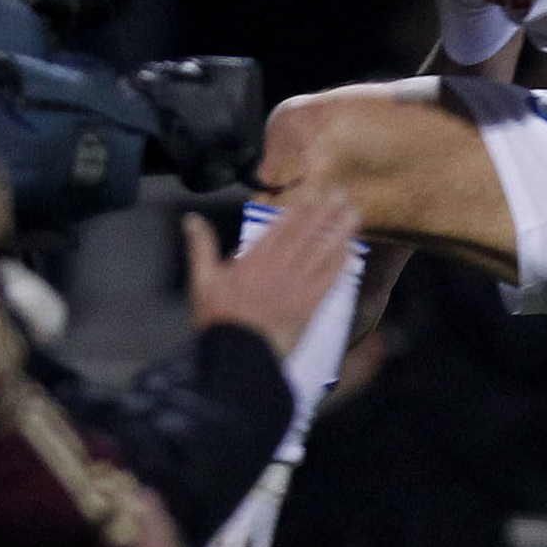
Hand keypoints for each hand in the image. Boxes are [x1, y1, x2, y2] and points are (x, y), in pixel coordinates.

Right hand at [185, 188, 359, 358]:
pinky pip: (330, 278)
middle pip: (308, 233)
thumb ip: (201, 246)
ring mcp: (298, 284)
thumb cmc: (220, 320)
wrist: (241, 354)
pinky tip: (351, 250)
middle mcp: (281, 266)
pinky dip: (341, 262)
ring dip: (340, 231)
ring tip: (354, 213)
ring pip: (324, 251)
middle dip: (327, 212)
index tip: (317, 192)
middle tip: (344, 194)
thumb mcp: (203, 280)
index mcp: (256, 258)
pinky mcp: (311, 304)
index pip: (284, 226)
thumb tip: (191, 219)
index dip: (302, 208)